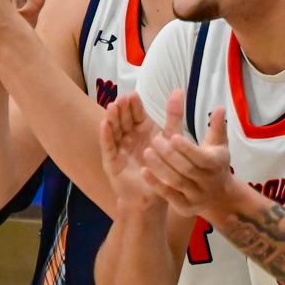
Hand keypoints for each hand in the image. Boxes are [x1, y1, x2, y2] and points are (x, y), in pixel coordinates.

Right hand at [101, 93, 164, 214]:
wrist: (154, 194)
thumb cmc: (163, 165)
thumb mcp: (170, 138)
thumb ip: (174, 116)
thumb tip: (179, 90)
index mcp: (142, 129)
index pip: (136, 113)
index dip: (134, 105)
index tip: (133, 95)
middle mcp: (129, 136)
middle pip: (123, 119)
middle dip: (122, 109)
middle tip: (122, 99)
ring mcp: (119, 147)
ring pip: (114, 130)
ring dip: (112, 118)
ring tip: (112, 107)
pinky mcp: (111, 161)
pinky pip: (108, 146)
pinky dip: (106, 136)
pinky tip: (104, 125)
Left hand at [140, 92, 239, 218]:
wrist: (220, 197)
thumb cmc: (215, 165)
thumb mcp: (218, 146)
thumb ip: (216, 127)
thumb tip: (218, 107)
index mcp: (216, 164)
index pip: (201, 157)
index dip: (186, 148)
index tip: (172, 136)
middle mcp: (208, 182)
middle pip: (186, 169)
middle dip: (169, 155)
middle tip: (154, 140)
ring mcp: (196, 196)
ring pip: (176, 182)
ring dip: (160, 168)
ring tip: (146, 153)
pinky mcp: (185, 207)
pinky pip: (169, 195)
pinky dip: (156, 184)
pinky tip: (144, 171)